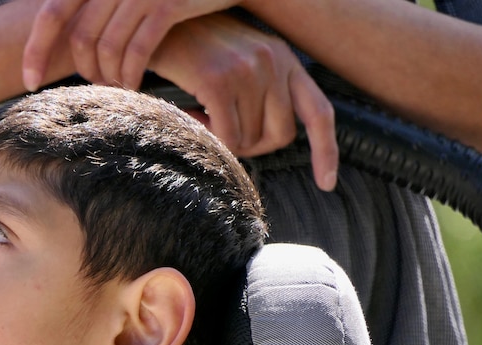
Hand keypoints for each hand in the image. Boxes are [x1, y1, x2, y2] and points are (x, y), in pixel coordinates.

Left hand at [22, 0, 238, 90]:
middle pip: (79, 37)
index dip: (35, 50)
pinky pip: (138, 50)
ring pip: (107, 47)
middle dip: (82, 70)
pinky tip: (132, 88)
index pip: (52, 13)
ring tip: (114, 88)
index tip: (29, 82)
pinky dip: (130, 75)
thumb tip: (63, 45)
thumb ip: (96, 9)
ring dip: (107, 76)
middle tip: (93, 87)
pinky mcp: (168, 3)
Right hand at [150, 14, 337, 189]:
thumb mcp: (238, 61)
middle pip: (280, 136)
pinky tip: (190, 116)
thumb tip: (262, 138)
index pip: (319, 112)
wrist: (155, 22)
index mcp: (284, 58)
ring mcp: (248, 70)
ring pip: (249, 140)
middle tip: (223, 133)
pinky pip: (225, 138)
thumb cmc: (192, 45)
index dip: (325, 151)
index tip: (326, 183)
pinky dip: (207, 137)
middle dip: (252, 145)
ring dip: (222, 138)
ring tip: (200, 114)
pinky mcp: (219, 81)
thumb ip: (259, 91)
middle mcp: (273, 61)